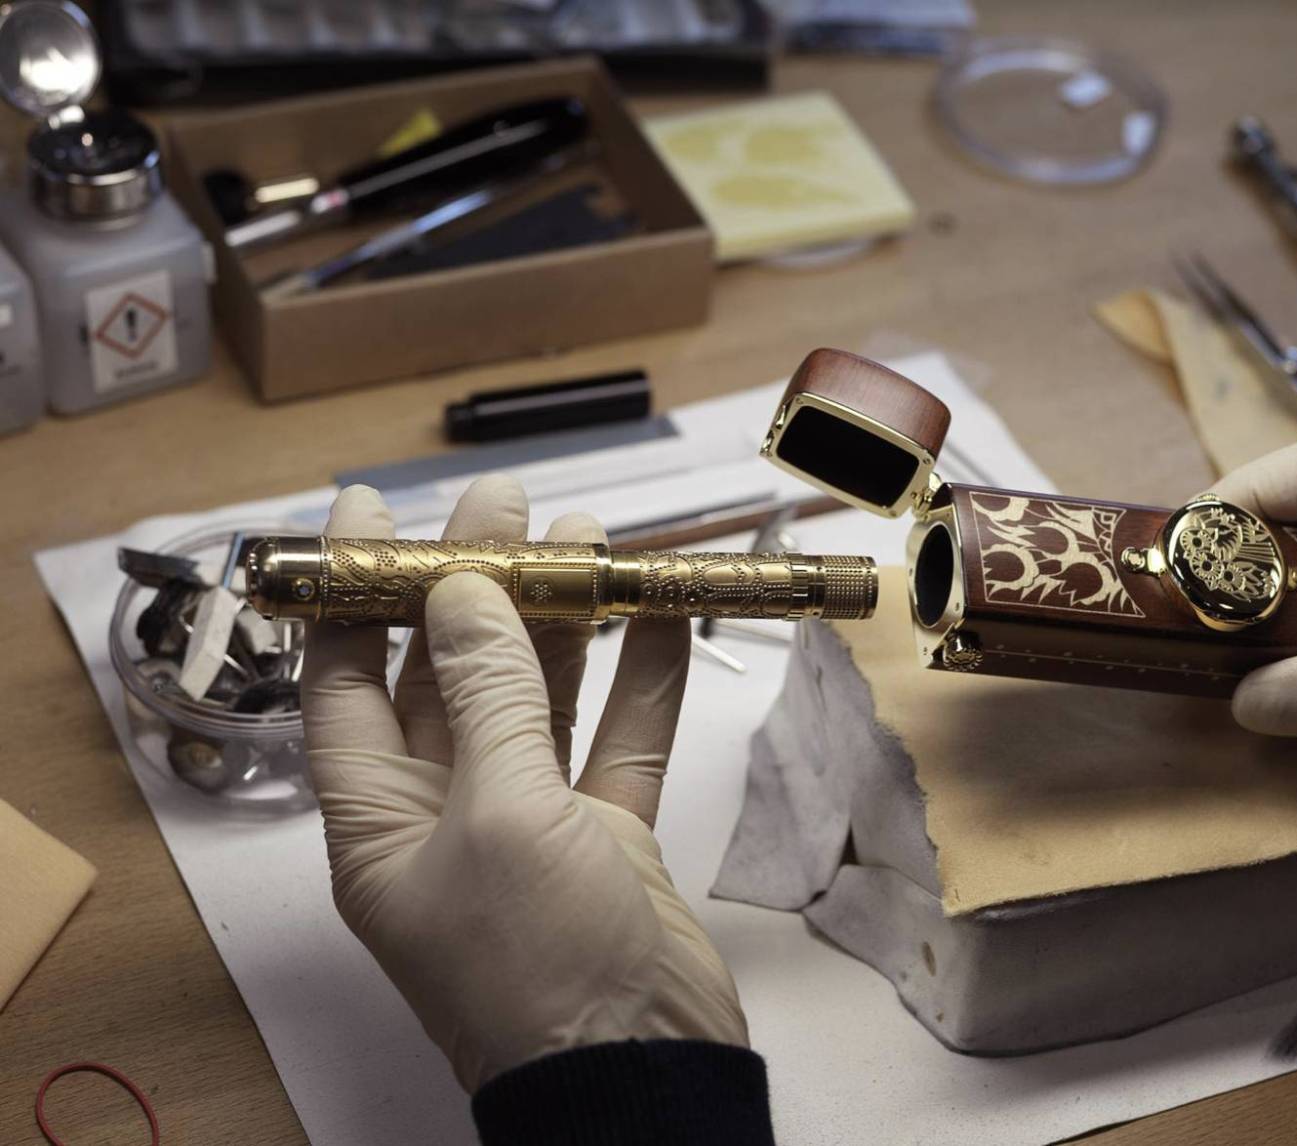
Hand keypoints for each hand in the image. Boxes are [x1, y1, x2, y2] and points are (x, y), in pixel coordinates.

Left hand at [300, 477, 748, 1091]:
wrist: (641, 1075)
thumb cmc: (540, 969)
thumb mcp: (502, 816)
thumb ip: (488, 697)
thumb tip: (464, 593)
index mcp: (378, 819)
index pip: (345, 679)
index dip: (354, 589)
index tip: (374, 509)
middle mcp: (444, 813)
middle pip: (449, 673)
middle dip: (477, 583)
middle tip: (509, 504)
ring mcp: (529, 824)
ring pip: (539, 698)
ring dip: (563, 621)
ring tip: (588, 540)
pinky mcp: (603, 838)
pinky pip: (615, 741)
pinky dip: (639, 681)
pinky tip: (659, 618)